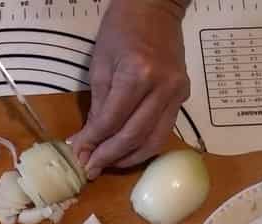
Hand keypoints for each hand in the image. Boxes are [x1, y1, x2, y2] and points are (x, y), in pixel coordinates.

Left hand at [69, 0, 190, 179]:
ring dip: (129, 158)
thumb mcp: (100, 65)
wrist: (155, 8)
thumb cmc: (120, 30)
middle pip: (134, 136)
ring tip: (108, 165)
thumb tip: (87, 141)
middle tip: (91, 169)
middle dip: (109, 157)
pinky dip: (145, 146)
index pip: (112, 120)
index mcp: (138, 74)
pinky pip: (163, 130)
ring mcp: (177, 93)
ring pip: (154, 140)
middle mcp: (162, 87)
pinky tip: (127, 152)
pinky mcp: (183, 97)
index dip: (93, 142)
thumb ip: (97, 106)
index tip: (78, 156)